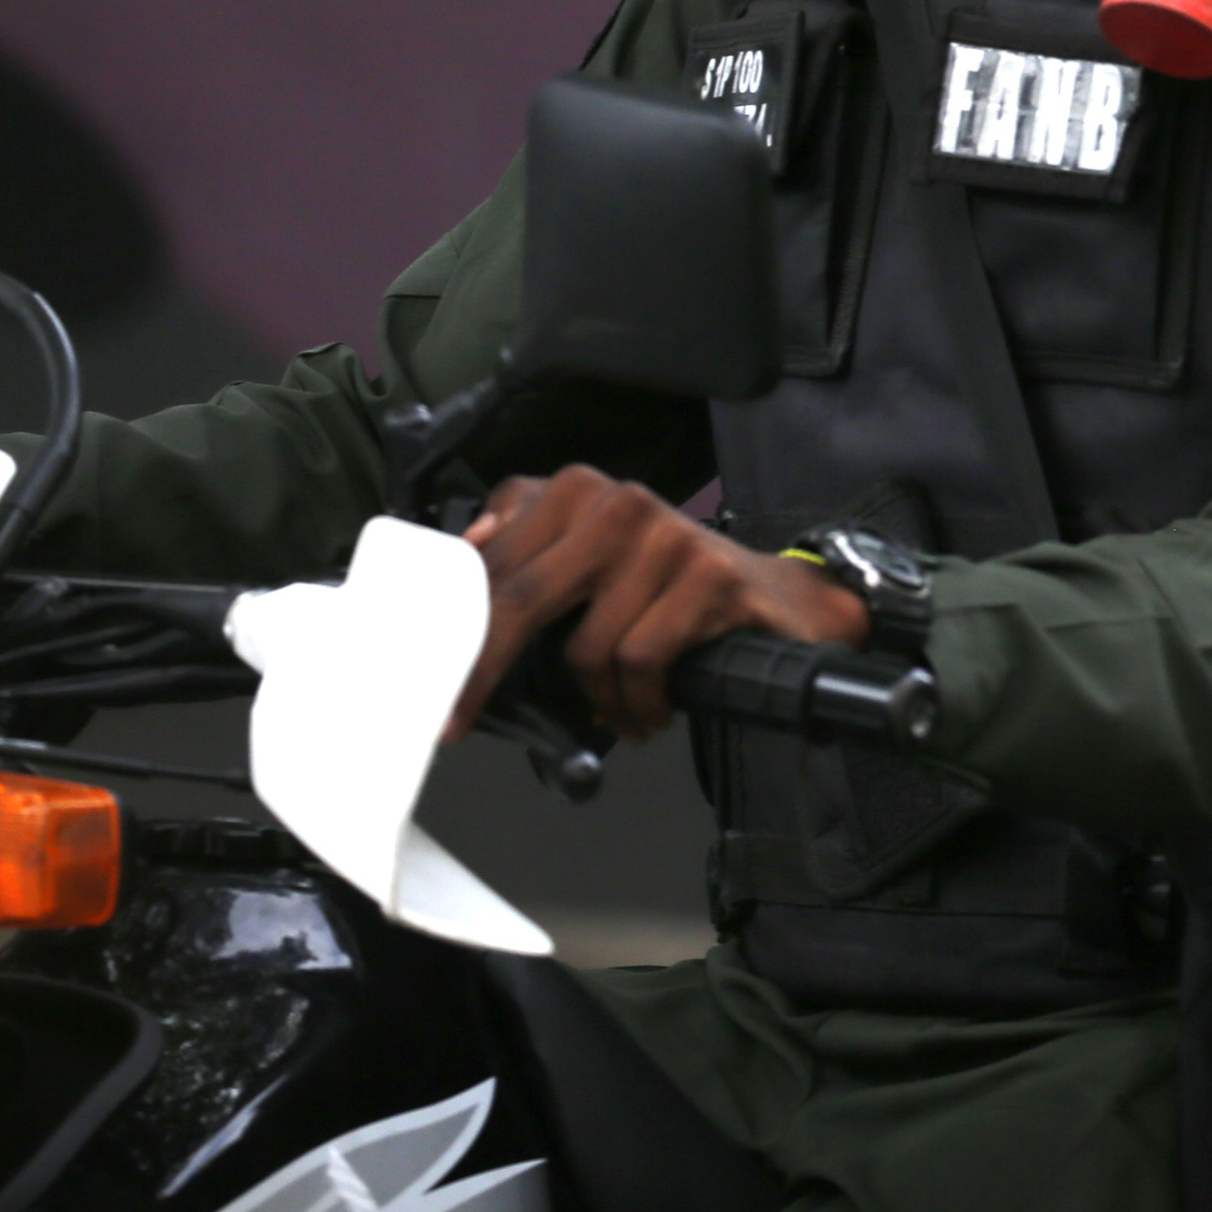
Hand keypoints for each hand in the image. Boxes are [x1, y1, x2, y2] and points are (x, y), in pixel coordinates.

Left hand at [451, 466, 867, 742]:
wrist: (780, 599)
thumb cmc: (668, 591)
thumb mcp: (585, 566)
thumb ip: (522, 558)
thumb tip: (460, 556)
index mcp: (574, 492)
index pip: (492, 564)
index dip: (452, 631)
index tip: (432, 684)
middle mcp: (618, 502)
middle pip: (521, 598)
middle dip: (484, 671)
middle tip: (461, 718)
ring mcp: (666, 535)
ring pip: (587, 645)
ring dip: (597, 699)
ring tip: (618, 710)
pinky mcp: (708, 575)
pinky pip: (640, 658)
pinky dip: (639, 700)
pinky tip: (650, 709)